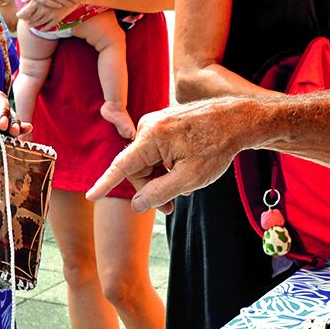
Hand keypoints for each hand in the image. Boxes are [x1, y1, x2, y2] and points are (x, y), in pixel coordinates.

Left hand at [23, 0, 76, 33]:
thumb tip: (22, 1)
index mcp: (37, 1)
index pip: (25, 12)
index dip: (20, 16)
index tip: (19, 16)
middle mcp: (43, 9)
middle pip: (31, 19)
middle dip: (27, 21)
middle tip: (25, 20)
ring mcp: (50, 14)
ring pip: (38, 23)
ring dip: (33, 25)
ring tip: (31, 24)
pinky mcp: (57, 18)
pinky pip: (48, 26)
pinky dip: (43, 29)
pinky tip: (41, 29)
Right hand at [86, 95, 265, 212]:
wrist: (238, 119)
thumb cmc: (217, 147)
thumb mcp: (189, 178)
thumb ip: (159, 193)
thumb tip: (136, 205)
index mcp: (152, 137)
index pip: (122, 166)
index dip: (105, 184)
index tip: (91, 196)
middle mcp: (149, 126)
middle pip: (137, 167)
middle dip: (151, 189)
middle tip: (171, 209)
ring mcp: (157, 122)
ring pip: (148, 160)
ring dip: (161, 178)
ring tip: (185, 189)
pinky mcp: (165, 122)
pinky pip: (157, 150)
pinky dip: (166, 165)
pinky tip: (184, 172)